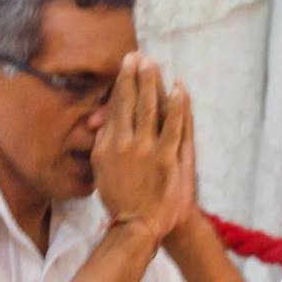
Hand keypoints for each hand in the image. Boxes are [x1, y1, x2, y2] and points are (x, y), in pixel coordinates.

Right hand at [91, 53, 195, 242]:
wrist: (138, 225)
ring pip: (150, 108)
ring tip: (154, 64)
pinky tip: (179, 88)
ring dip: (152, 83)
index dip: (121, 84)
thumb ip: (103, 145)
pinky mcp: (166, 158)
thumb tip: (105, 122)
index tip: (126, 66)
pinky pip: (173, 125)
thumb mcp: (101, 172)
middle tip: (139, 56)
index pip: (116, 106)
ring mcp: (146, 150)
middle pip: (131, 102)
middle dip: (135, 76)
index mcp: (107, 146)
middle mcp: (124, 144)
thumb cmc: (120, 200)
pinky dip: (177, 105)